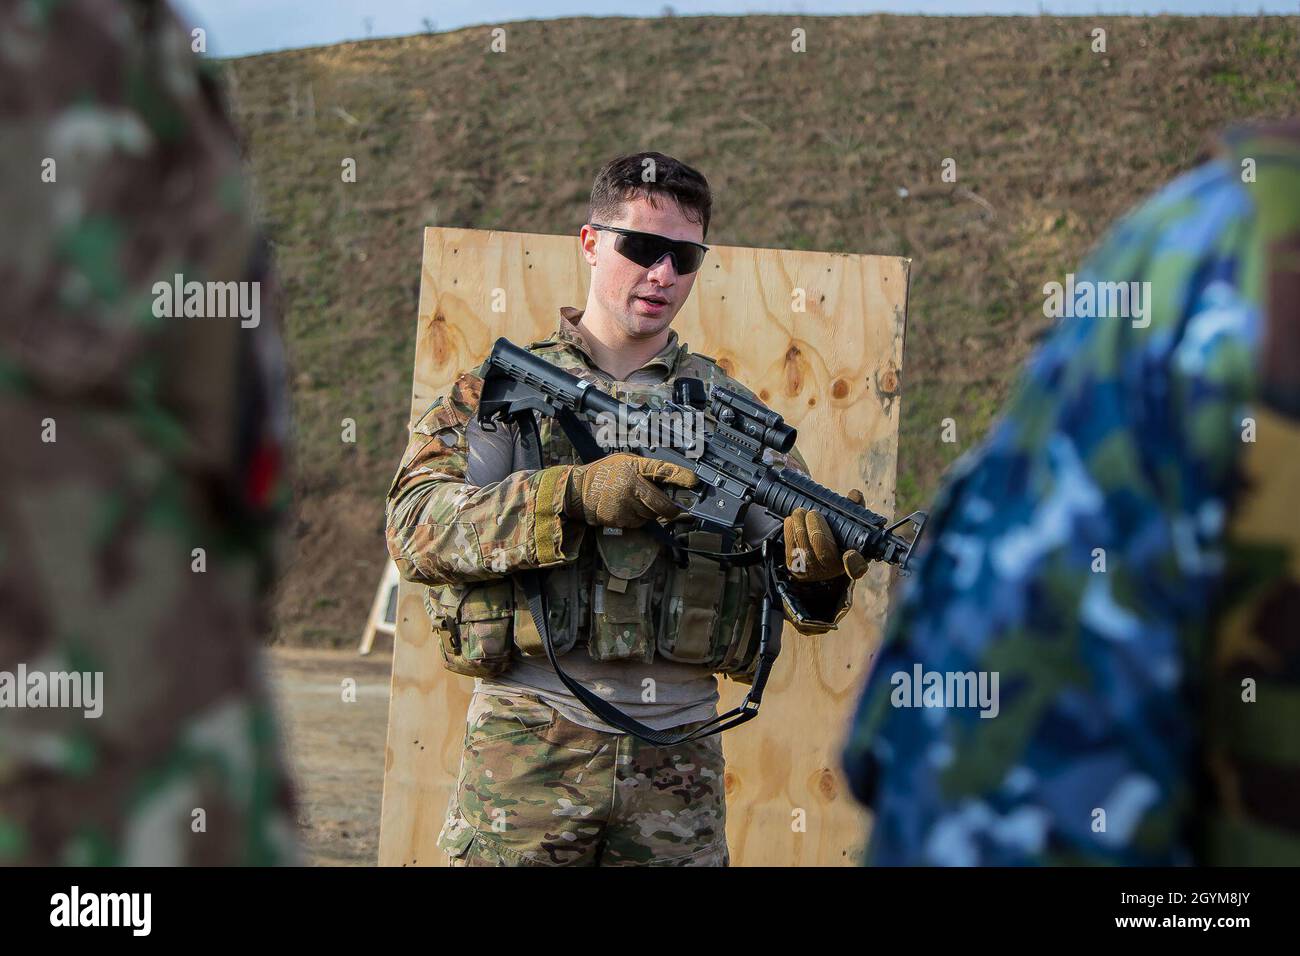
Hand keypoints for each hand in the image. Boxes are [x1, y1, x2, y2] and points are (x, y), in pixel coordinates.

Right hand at [562, 453, 698, 528]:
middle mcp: (633, 487)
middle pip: (663, 505)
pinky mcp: (621, 520)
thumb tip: (669, 480)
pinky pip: (639, 522)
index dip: (680, 476)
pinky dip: (638, 518)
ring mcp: (627, 506)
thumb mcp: (625, 462)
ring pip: (652, 515)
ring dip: (650, 512)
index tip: (694, 482)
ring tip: (635, 501)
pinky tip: (626, 508)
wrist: (579, 491)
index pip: (663, 470)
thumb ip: (646, 469)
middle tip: (672, 508)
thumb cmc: (605, 473)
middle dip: (670, 509)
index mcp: (635, 468)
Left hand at [784, 489, 870, 581]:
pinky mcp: (795, 568)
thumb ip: (853, 511)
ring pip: (805, 551)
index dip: (854, 564)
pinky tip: (791, 520)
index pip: (856, 568)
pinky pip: (791, 551)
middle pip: (824, 554)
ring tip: (800, 511)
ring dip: (800, 529)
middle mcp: (833, 571)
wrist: (816, 554)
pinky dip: (790, 533)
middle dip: (817, 531)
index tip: (850, 554)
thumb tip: (854, 495)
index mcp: (853, 562)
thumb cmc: (837, 536)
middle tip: (813, 513)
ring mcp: (813, 572)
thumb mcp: (849, 525)